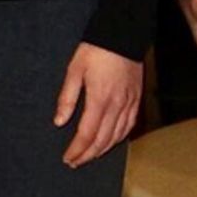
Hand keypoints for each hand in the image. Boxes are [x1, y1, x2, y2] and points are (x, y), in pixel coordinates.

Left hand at [53, 42, 142, 166]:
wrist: (123, 34)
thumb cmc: (96, 50)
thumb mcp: (74, 70)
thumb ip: (66, 98)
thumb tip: (59, 122)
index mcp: (99, 99)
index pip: (87, 134)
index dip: (77, 150)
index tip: (67, 158)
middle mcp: (117, 105)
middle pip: (103, 140)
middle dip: (88, 154)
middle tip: (75, 162)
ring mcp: (130, 103)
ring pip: (117, 136)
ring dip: (103, 150)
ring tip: (90, 156)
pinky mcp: (137, 99)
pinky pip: (129, 125)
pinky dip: (119, 138)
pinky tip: (112, 141)